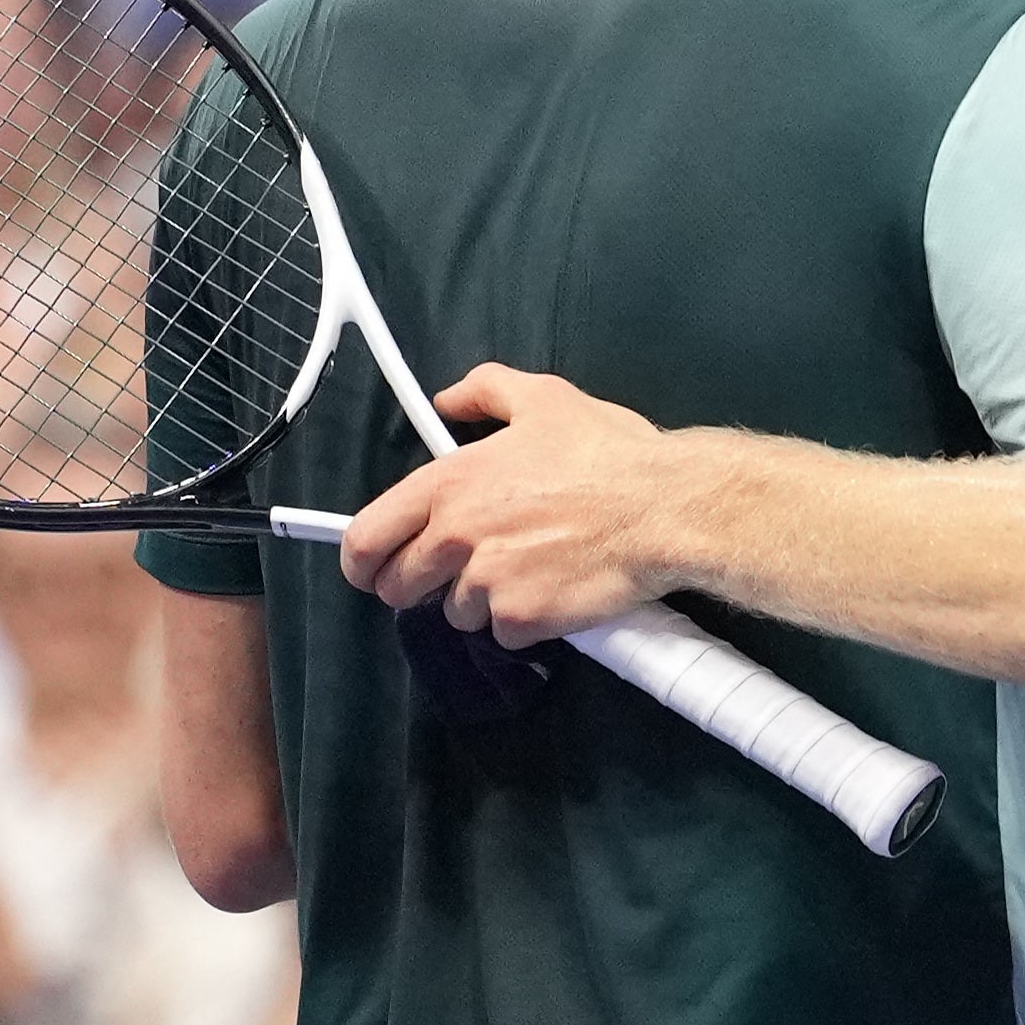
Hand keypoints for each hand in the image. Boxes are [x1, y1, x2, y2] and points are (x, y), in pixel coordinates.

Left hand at [338, 366, 672, 646]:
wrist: (663, 509)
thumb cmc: (607, 452)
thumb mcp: (545, 399)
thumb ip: (484, 391)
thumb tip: (446, 400)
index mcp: (450, 483)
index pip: (366, 537)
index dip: (361, 560)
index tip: (373, 569)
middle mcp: (456, 536)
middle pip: (399, 587)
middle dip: (421, 585)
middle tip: (457, 573)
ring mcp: (487, 583)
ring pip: (456, 612)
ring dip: (482, 600)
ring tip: (527, 571)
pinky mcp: (521, 620)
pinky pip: (503, 633)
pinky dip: (523, 621)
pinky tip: (552, 591)